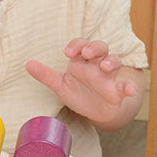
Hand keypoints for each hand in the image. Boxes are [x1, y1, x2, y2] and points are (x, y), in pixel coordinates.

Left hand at [26, 39, 142, 129]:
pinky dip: (129, 87)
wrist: (94, 111)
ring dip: (111, 62)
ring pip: (113, 62)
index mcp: (81, 62)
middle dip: (94, 48)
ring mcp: (108, 77)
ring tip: (105, 67)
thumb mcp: (60, 85)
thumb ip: (46, 75)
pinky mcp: (117, 91)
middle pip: (100, 48)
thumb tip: (27, 64)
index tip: (68, 53)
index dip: (76, 45)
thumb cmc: (78, 93)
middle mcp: (96, 65)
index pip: (80, 46)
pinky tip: (129, 90)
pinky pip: (125, 86)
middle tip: (87, 53)